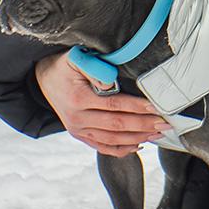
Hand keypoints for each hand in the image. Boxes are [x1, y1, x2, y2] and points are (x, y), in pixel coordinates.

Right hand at [35, 53, 169, 157]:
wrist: (43, 80)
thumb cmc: (64, 66)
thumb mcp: (75, 59)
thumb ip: (94, 67)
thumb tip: (110, 81)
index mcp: (78, 99)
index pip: (114, 105)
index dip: (136, 107)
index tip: (156, 107)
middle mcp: (77, 119)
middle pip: (116, 125)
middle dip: (143, 125)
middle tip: (165, 124)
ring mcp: (78, 130)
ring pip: (112, 139)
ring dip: (137, 138)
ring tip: (158, 134)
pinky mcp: (79, 135)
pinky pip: (102, 146)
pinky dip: (121, 149)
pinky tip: (139, 145)